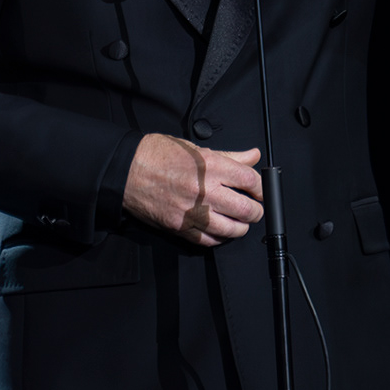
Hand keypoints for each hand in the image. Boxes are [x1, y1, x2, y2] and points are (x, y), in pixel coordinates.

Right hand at [122, 133, 262, 246]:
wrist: (128, 170)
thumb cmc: (159, 155)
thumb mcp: (197, 148)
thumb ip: (229, 156)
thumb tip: (252, 156)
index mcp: (211, 166)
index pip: (249, 180)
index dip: (261, 188)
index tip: (261, 191)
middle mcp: (204, 190)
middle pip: (245, 209)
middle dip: (256, 211)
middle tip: (255, 209)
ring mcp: (192, 212)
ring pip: (230, 229)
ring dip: (240, 228)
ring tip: (241, 222)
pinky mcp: (180, 227)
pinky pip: (208, 241)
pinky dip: (218, 239)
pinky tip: (221, 232)